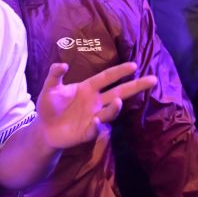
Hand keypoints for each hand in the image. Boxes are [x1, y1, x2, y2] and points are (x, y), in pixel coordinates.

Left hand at [36, 61, 157, 148]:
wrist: (44, 129)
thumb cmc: (49, 106)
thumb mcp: (49, 88)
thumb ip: (54, 75)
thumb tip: (62, 64)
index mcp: (88, 88)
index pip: (107, 77)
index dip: (119, 71)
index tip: (134, 65)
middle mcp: (95, 101)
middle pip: (119, 92)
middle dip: (135, 86)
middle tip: (153, 80)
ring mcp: (93, 116)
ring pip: (110, 111)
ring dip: (115, 107)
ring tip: (119, 101)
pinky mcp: (87, 132)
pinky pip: (95, 128)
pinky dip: (97, 125)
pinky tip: (96, 120)